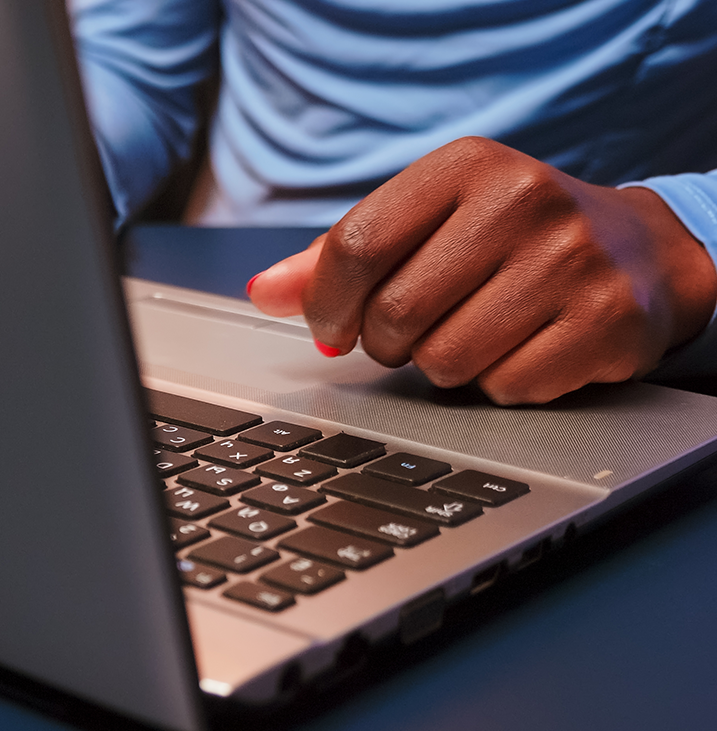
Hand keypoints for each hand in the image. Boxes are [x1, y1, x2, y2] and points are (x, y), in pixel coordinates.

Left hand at [246, 137, 716, 404]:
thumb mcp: (429, 221)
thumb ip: (341, 255)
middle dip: (387, 341)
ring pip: (443, 360)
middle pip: (394, 313)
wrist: (640, 253)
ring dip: (441, 366)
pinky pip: (503, 389)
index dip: (326, 302)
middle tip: (412, 330)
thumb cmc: (508, 237)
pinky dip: (499, 384)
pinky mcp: (604, 323)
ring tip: (474, 332)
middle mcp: (523, 201)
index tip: (330, 325)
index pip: (356, 244)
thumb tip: (264, 291)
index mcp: (467, 165)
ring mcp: (570, 262)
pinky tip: (523, 348)